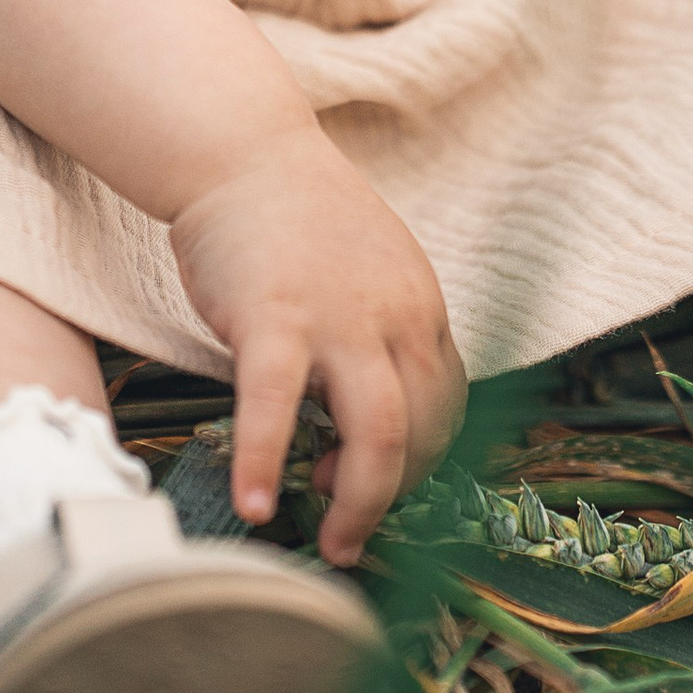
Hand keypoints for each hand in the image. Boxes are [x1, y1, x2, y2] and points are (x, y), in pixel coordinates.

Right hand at [171, 123, 464, 563]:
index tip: (376, 477)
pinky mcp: (274, 317)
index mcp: (420, 307)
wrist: (244, 150)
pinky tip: (254, 504)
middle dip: (395, 494)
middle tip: (352, 525)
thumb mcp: (371, 272)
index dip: (420, 459)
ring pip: (379, 432)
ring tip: (333, 542)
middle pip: (425, 430)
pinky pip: (275, 409)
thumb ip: (380, 336)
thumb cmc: (298, 220)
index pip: (448, 406)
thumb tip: (365, 422)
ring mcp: (339, 317)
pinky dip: (265, 464)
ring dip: (360, 503)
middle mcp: (396, 315)